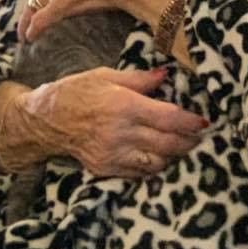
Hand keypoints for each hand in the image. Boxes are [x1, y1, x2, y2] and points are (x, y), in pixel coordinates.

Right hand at [18, 67, 208, 177]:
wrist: (44, 120)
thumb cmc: (74, 92)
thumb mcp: (104, 76)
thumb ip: (138, 79)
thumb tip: (165, 75)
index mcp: (123, 105)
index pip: (169, 118)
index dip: (191, 122)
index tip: (203, 121)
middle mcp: (120, 132)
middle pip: (169, 144)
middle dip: (189, 141)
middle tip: (198, 136)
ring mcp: (113, 154)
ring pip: (158, 163)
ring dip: (173, 156)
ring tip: (179, 146)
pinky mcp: (106, 168)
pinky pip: (140, 173)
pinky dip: (153, 166)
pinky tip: (156, 155)